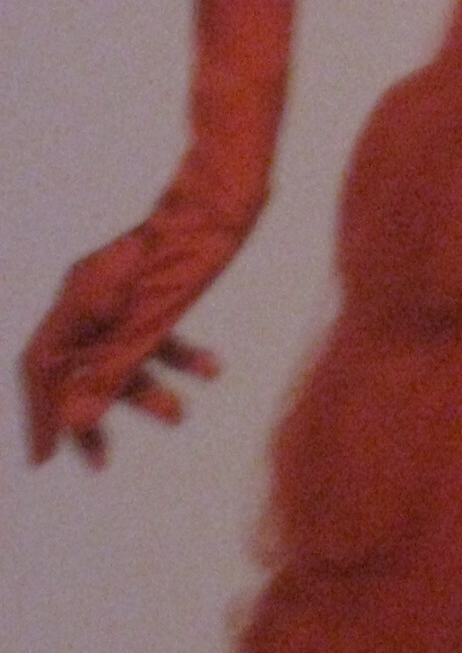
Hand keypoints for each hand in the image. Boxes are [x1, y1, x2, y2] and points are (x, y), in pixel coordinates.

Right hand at [20, 198, 235, 466]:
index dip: (40, 413)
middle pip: (77, 365)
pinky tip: (212, 370)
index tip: (43, 457)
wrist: (230, 189)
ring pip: (121, 351)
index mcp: (79, 296)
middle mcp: (91, 292)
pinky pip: (155, 329)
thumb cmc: (193, 248)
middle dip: (90, 413)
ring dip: (146, 388)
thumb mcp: (152, 319)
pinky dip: (179, 355)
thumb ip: (113, 369)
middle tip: (101, 462)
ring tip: (180, 417)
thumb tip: (76, 421)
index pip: (41, 367)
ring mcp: (122, 288)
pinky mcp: (154, 285)